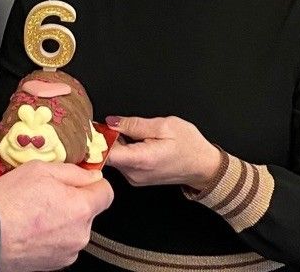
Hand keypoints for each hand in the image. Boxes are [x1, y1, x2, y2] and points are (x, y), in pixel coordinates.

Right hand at [0, 160, 113, 271]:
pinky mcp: (56, 264)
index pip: (107, 193)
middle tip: (47, 195)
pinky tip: (33, 228)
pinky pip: (63, 244)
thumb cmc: (9, 201)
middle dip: (74, 201)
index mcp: (82, 207)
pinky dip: (52, 236)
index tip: (81, 181)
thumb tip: (92, 174)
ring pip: (75, 228)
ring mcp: (69, 252)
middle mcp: (80, 233)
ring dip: (63, 220)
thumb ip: (73, 171)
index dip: (94, 183)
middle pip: (89, 211)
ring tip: (36, 213)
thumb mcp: (41, 169)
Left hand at [104, 115, 220, 188]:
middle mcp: (135, 174)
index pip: (106, 154)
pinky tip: (135, 141)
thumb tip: (111, 121)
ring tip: (131, 132)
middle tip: (115, 123)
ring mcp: (135, 178)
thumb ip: (134, 124)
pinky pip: (123, 162)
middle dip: (107, 138)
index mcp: (141, 160)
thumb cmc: (189, 145)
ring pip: (115, 158)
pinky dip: (124, 150)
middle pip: (108, 155)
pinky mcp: (136, 178)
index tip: (95, 127)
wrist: (203, 166)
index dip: (97, 140)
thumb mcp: (164, 125)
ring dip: (117, 144)